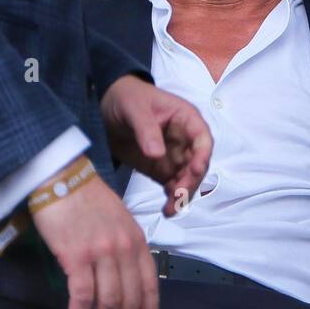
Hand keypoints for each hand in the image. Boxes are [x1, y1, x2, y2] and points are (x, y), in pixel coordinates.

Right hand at [29, 172, 157, 308]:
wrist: (62, 179)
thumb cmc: (88, 199)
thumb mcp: (120, 220)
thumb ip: (126, 247)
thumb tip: (126, 278)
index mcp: (137, 240)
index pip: (149, 284)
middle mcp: (124, 249)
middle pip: (130, 299)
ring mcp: (102, 253)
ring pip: (109, 301)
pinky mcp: (77, 257)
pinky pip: (83, 296)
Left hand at [100, 74, 212, 216]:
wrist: (106, 108)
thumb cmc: (127, 98)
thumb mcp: (135, 108)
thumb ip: (146, 129)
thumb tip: (157, 154)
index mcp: (186, 119)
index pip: (202, 139)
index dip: (203, 155)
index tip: (195, 170)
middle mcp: (185, 140)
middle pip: (197, 163)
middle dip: (191, 181)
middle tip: (177, 195)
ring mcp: (174, 156)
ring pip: (187, 179)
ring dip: (183, 194)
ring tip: (170, 209)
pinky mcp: (162, 169)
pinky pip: (172, 186)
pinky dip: (172, 199)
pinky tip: (166, 209)